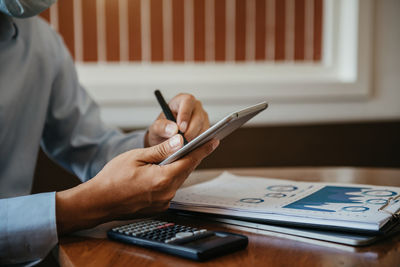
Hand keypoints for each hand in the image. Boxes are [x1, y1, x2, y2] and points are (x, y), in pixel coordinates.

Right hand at [55, 135, 218, 234]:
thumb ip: (161, 150)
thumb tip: (180, 141)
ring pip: (178, 179)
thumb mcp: (136, 157)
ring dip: (181, 167)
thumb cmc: (113, 178)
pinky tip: (167, 169)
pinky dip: (172, 177)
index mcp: (162, 179)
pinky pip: (170, 188)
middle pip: (185, 171)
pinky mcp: (158, 206)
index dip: (202, 150)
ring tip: (184, 153)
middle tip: (202, 143)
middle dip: (193, 156)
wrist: (98, 202)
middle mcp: (166, 193)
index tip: (214, 141)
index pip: (189, 161)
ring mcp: (163, 202)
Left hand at [145, 93, 209, 146]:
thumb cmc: (161, 130)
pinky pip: (207, 136)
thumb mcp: (155, 128)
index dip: (185, 114)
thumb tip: (174, 129)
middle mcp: (194, 107)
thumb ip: (162, 127)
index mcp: (180, 101)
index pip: (187, 101)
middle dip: (191, 131)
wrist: (164, 140)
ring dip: (196, 139)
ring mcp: (202, 118)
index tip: (181, 128)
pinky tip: (191, 149)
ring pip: (204, 127)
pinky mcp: (206, 129)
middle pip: (199, 116)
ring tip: (185, 148)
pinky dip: (200, 143)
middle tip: (183, 142)